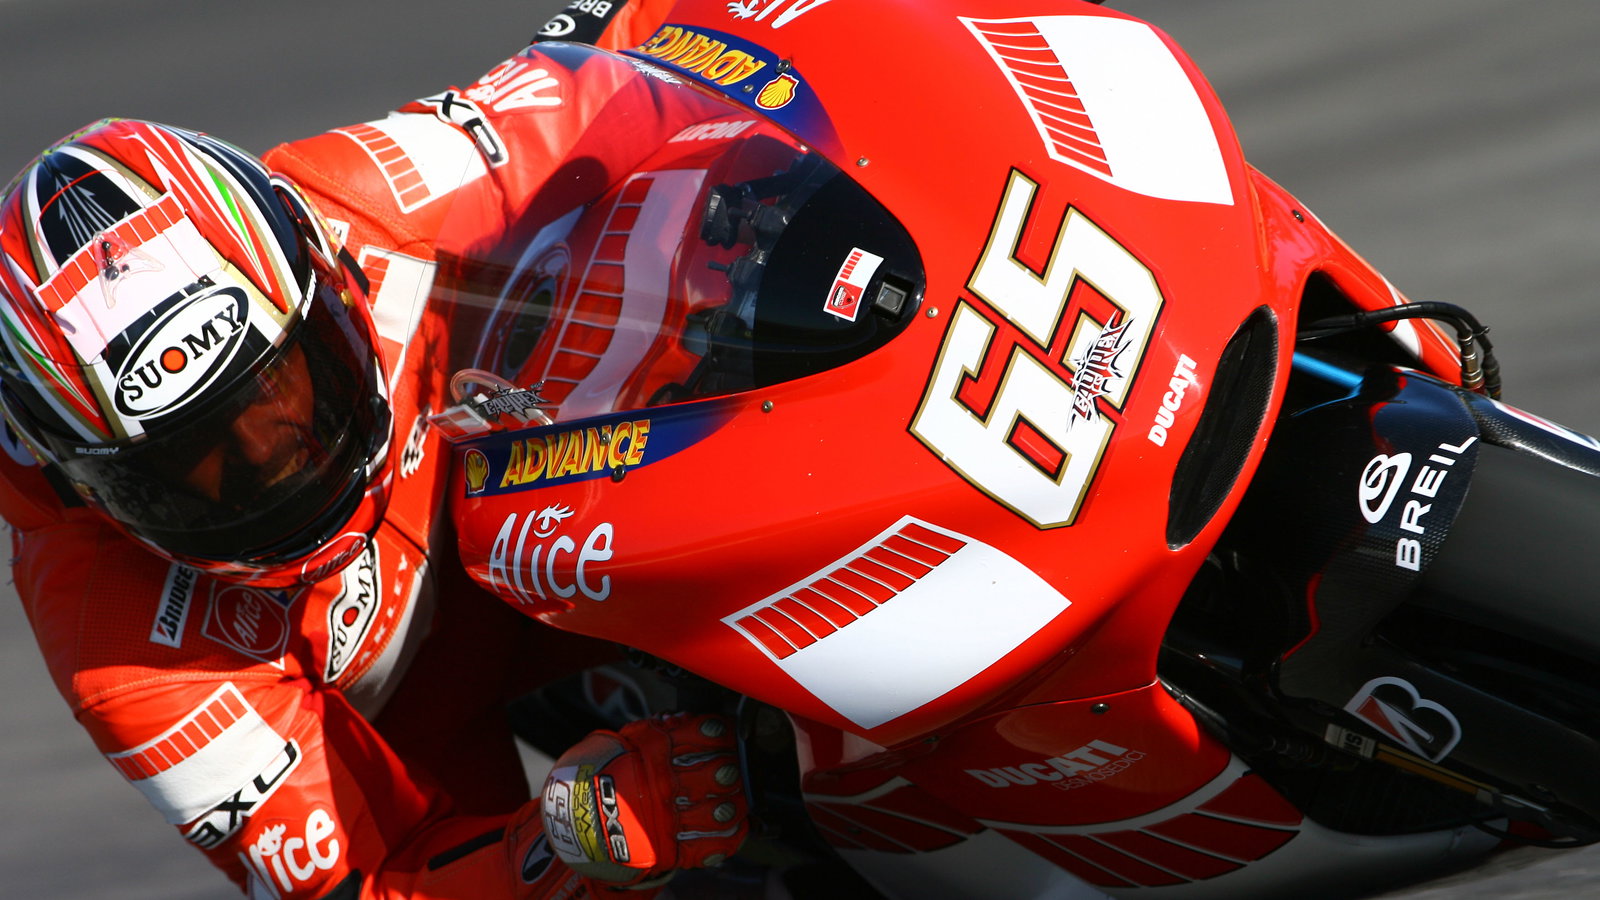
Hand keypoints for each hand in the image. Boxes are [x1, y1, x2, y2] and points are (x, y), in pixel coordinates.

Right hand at [540, 713, 746, 887]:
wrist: (574, 815)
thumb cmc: (604, 772)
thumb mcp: (626, 739)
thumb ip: (657, 729)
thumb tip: (685, 718)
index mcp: (653, 753)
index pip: (697, 736)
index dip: (718, 732)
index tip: (726, 730)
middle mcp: (663, 785)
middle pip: (712, 775)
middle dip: (728, 771)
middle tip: (732, 769)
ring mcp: (666, 819)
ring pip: (715, 813)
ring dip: (733, 806)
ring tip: (737, 802)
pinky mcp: (667, 847)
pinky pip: (705, 847)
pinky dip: (726, 841)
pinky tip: (736, 831)